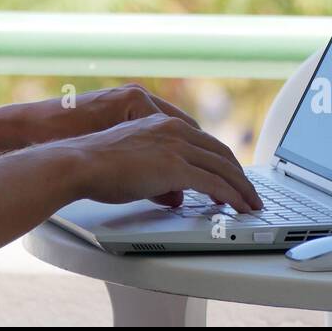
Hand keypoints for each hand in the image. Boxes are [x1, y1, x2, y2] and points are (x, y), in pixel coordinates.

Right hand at [65, 112, 262, 213]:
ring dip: (241, 188)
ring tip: (251, 204)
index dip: (223, 160)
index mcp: (163, 123)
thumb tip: (176, 196)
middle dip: (239, 175)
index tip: (233, 174)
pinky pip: (214, 183)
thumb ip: (159, 176)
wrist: (80, 162)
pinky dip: (231, 196)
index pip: (205, 141)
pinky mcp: (175, 166)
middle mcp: (173, 130)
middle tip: (250, 192)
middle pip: (220, 152)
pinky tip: (238, 207)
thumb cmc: (98, 165)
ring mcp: (176, 146)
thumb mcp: (135, 164)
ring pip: (223, 167)